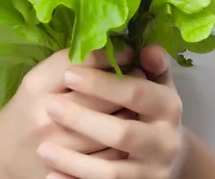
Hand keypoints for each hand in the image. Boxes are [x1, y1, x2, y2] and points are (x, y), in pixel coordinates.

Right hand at [0, 45, 143, 178]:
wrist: (1, 162)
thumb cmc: (24, 113)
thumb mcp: (37, 81)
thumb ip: (68, 63)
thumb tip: (110, 48)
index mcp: (37, 85)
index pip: (81, 62)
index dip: (109, 54)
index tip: (127, 51)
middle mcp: (47, 114)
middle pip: (101, 93)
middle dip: (128, 80)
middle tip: (140, 72)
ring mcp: (62, 146)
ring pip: (112, 123)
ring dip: (133, 108)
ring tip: (141, 97)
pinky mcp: (74, 171)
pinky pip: (113, 153)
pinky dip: (127, 138)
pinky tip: (132, 126)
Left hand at [36, 45, 186, 178]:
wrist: (166, 153)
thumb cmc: (150, 107)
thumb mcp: (155, 82)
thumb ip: (149, 64)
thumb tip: (146, 49)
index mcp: (169, 106)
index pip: (135, 92)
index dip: (101, 84)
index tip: (69, 74)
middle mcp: (165, 142)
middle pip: (122, 133)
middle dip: (84, 120)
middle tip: (50, 107)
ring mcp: (152, 173)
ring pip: (110, 171)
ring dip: (74, 161)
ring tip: (44, 148)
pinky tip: (53, 176)